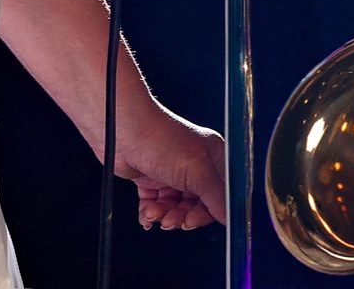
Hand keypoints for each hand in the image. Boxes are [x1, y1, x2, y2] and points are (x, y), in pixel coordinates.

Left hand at [116, 109, 225, 231]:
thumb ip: (216, 198)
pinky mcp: (152, 180)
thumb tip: (230, 218)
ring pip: (176, 208)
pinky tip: (147, 212)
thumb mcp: (197, 171)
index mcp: (213, 157)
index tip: (194, 221)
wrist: (124, 132)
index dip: (209, 212)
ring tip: (155, 212)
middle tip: (172, 220)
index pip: (220, 195)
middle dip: (183, 216)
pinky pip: (157, 206)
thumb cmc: (161, 140)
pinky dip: (151, 213)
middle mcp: (195, 166)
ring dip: (164, 215)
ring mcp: (173, 173)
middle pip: (197, 206)